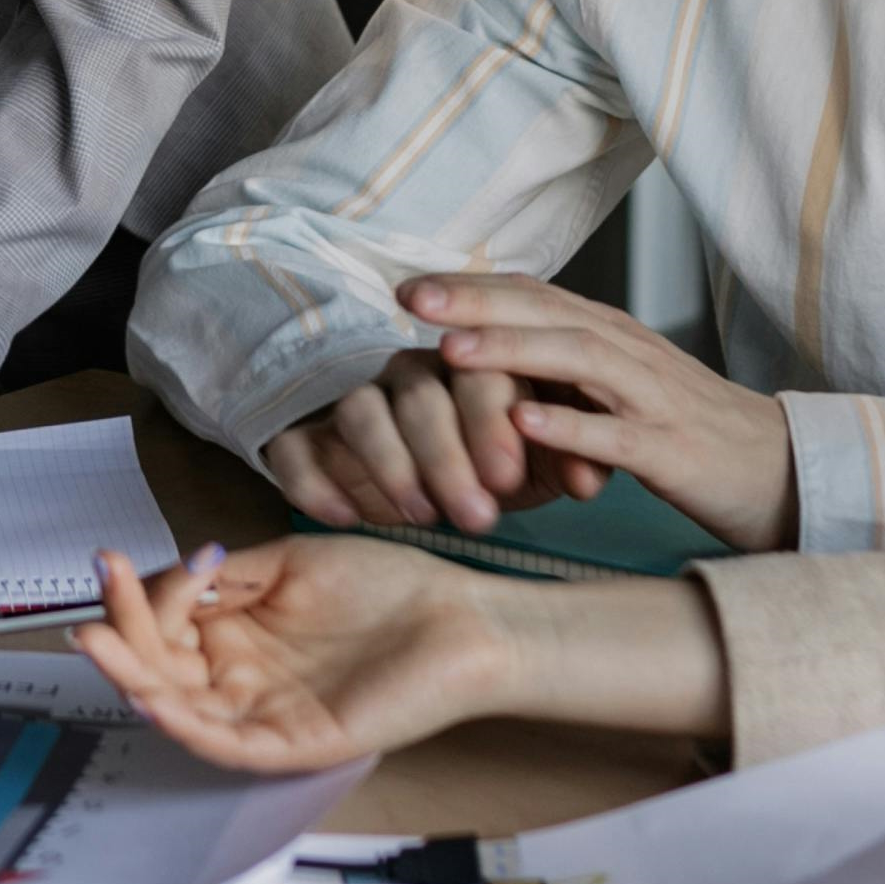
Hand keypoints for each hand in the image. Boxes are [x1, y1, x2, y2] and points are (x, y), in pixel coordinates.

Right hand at [72, 537, 516, 773]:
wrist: (461, 621)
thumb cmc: (388, 589)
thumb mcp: (293, 564)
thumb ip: (229, 574)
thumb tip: (172, 573)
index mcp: (239, 635)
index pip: (165, 625)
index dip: (137, 597)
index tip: (120, 559)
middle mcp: (242, 678)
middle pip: (161, 668)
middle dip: (120, 636)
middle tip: (91, 603)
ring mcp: (264, 714)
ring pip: (180, 708)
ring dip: (132, 680)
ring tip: (95, 644)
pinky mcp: (293, 744)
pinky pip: (227, 743)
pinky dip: (184, 723)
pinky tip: (151, 694)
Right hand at [254, 347, 578, 533]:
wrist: (437, 476)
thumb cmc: (499, 463)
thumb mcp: (542, 465)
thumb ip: (571, 462)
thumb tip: (589, 476)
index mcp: (472, 366)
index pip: (479, 374)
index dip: (491, 424)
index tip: (509, 478)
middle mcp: (411, 373)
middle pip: (420, 397)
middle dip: (448, 458)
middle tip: (477, 517)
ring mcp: (358, 400)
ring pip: (361, 413)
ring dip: (391, 466)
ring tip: (422, 517)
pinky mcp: (309, 434)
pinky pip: (295, 446)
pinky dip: (313, 480)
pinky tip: (345, 517)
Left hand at [416, 273, 796, 550]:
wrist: (779, 470)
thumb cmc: (686, 431)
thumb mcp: (617, 387)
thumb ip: (562, 365)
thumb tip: (483, 347)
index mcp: (611, 336)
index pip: (533, 295)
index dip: (470, 288)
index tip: (406, 286)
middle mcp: (630, 353)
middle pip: (547, 313)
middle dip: (475, 303)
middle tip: (410, 299)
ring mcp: (652, 398)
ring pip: (578, 360)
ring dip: (512, 352)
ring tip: (451, 351)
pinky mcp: (672, 449)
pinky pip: (617, 434)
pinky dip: (569, 426)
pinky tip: (524, 423)